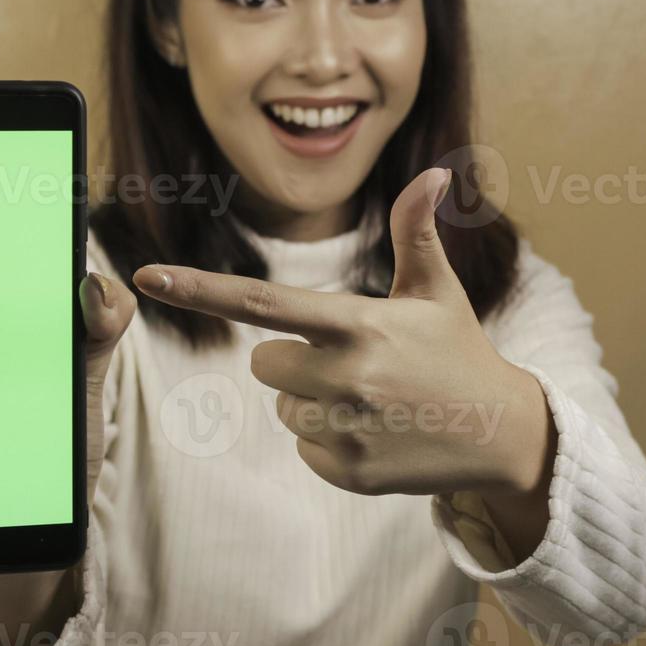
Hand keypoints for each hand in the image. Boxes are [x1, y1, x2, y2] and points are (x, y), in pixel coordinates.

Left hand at [131, 168, 551, 498]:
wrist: (500, 434)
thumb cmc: (457, 351)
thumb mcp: (436, 290)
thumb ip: (415, 232)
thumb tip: (432, 173)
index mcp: (359, 325)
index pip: (261, 304)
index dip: (198, 288)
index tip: (145, 276)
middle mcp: (347, 378)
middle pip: (265, 363)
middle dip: (294, 358)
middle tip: (353, 360)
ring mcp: (347, 429)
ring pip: (283, 407)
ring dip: (314, 400)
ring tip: (374, 399)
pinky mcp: (349, 472)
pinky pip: (304, 449)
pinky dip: (330, 440)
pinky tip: (378, 432)